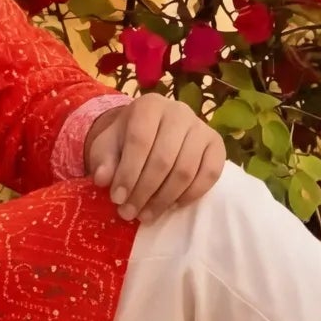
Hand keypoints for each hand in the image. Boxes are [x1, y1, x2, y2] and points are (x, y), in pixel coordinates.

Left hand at [84, 97, 225, 223]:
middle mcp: (179, 111)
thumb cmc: (126, 139)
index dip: (128, 173)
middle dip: (144, 191)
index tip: (116, 199)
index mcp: (149, 105)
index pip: (139, 141)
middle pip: (163, 159)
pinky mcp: (217, 145)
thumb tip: (103, 179)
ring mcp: (201, 127)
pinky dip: (191, 195)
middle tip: (129, 213)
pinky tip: (172, 206)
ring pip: (185, 170)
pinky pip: (210, 174)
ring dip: (164, 199)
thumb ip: (104, 160)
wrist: (150, 132)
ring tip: (146, 215)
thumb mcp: (108, 146)